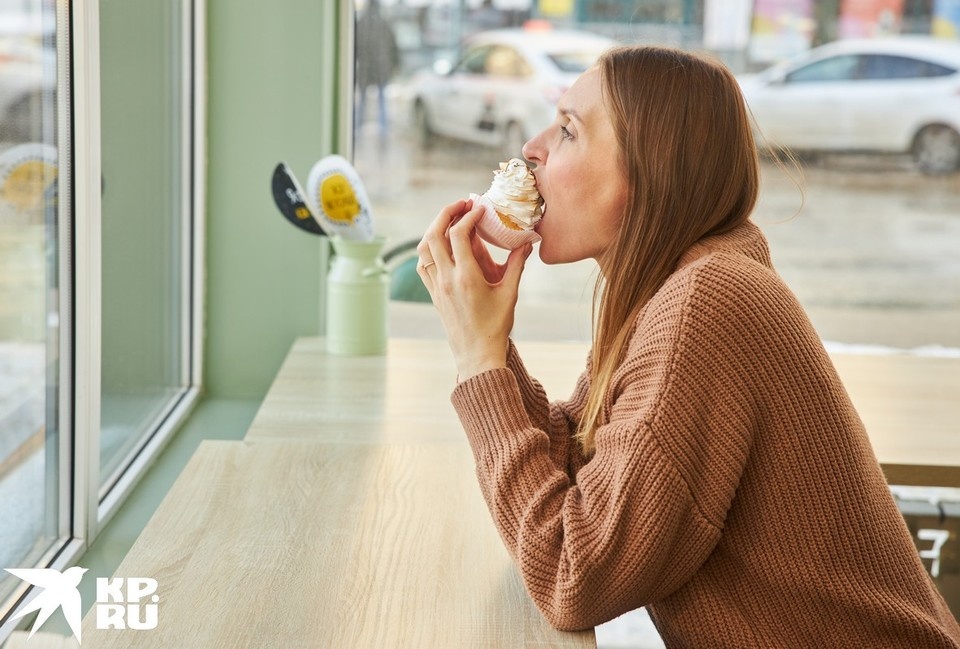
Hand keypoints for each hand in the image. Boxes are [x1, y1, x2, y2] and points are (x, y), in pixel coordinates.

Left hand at [417, 198, 532, 380]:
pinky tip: (443, 245)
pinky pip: (423, 264)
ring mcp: (436, 286)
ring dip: (434, 228)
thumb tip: (527, 241)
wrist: (477, 354)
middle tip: (462, 204)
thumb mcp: (510, 294)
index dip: (468, 215)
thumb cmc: (496, 326)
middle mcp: (446, 279)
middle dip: (446, 213)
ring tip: (451, 219)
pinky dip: (429, 248)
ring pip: (424, 248)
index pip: (458, 234)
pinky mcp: (433, 293)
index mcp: (466, 276)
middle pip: (434, 234)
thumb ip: (517, 265)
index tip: (480, 208)